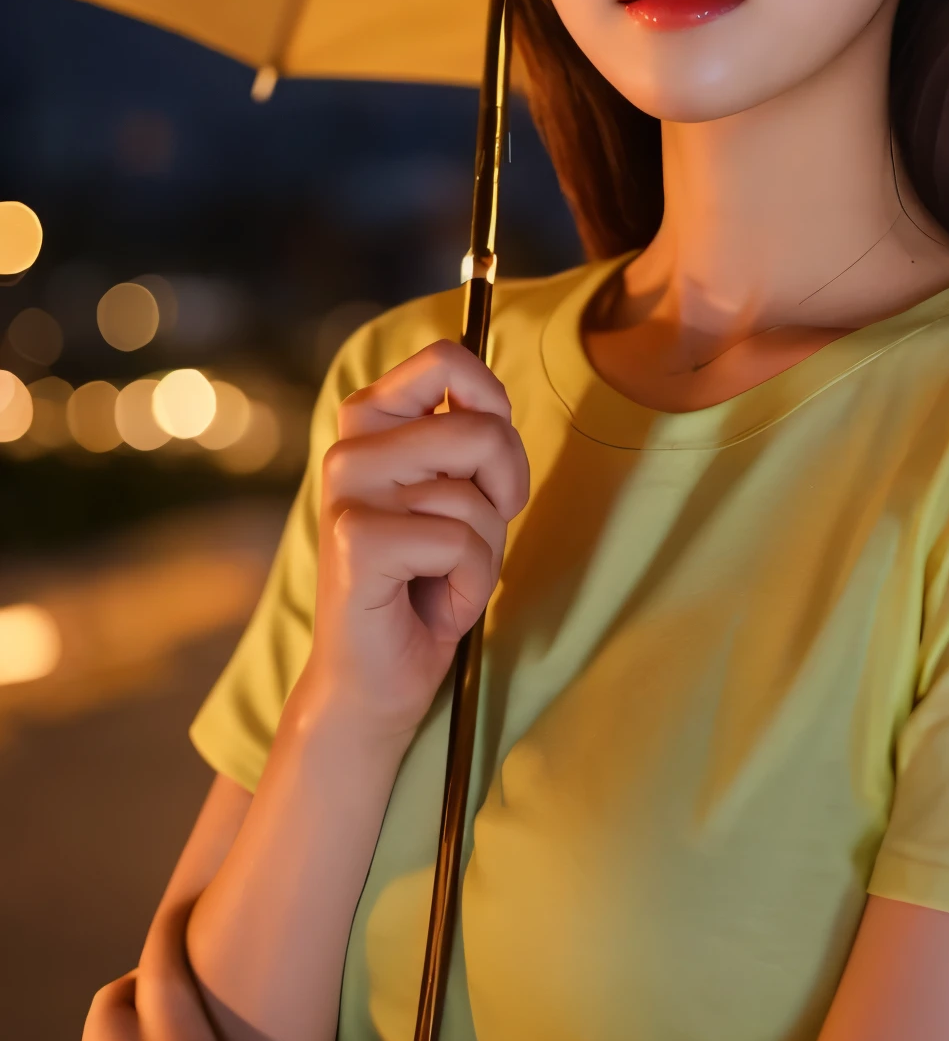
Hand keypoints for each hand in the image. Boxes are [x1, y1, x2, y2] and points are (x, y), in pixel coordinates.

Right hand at [300, 341, 528, 741]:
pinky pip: (462, 545)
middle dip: (506, 491)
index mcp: (368, 423)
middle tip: (475, 535)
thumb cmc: (423, 583)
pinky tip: (433, 605)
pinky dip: (470, 586)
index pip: (445, 358)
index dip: (492, 401)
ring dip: (486, 551)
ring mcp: (349, 493)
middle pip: (482, 430)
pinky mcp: (360, 541)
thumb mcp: (452, 493)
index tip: (488, 459)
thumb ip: (465, 437)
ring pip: (476, 496)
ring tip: (443, 577)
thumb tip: (493, 398)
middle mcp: (350, 449)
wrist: (373, 682)